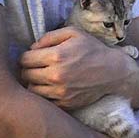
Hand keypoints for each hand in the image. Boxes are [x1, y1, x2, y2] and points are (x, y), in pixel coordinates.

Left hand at [19, 27, 134, 109]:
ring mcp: (60, 92)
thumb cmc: (92, 49)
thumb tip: (32, 48)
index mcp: (56, 55)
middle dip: (28, 69)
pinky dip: (44, 94)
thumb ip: (49, 36)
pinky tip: (51, 86)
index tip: (33, 56)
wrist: (113, 71)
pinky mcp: (65, 103)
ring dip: (34, 82)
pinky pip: (44, 101)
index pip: (25, 59)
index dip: (27, 56)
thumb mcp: (73, 33)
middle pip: (25, 75)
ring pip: (32, 90)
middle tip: (36, 66)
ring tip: (42, 77)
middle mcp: (56, 75)